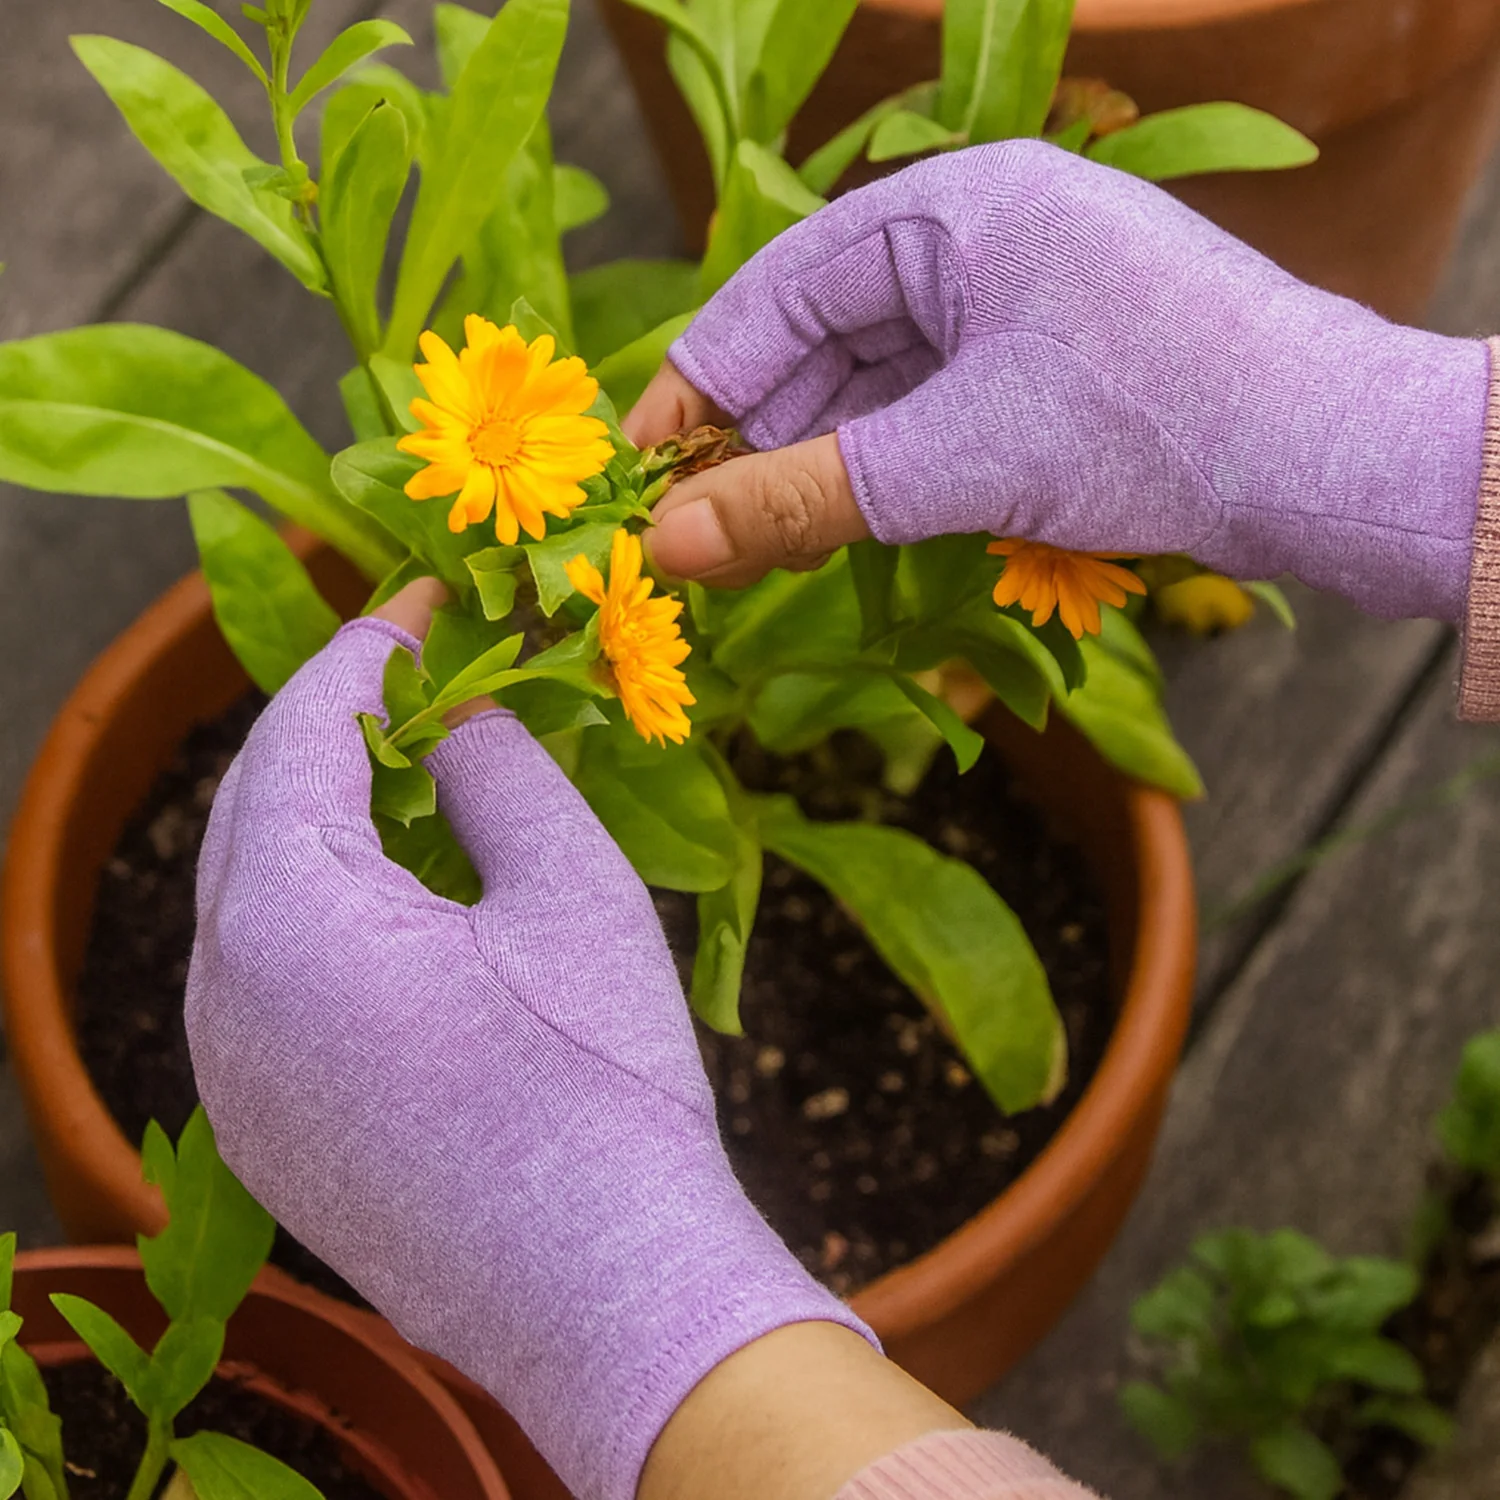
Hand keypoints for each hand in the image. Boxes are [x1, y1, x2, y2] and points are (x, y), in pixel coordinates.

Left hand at [185, 586, 872, 1499]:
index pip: (299, 736)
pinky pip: (263, 982)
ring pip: (250, 900)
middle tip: (416, 673)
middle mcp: (218, 999)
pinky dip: (317, 913)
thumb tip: (459, 714)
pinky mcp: (264, 1135)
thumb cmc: (604, 1085)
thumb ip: (498, 770)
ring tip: (409, 769)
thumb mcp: (570, 889)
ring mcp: (229, 1079)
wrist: (614, 1296)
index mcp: (283, 921)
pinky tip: (396, 896)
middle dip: (329, 728)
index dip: (366, 651)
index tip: (424, 602)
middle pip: (254, 811)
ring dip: (319, 819)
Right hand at [630, 141, 1485, 620]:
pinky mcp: (1055, 357)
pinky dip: (889, 463)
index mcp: (953, 203)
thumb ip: (799, 499)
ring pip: (880, 380)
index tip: (643, 470)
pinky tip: (855, 523)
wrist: (1332, 460)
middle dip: (760, 437)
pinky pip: (937, 402)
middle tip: (704, 531)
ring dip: (822, 461)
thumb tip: (666, 545)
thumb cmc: (1152, 421)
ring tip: (771, 546)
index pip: (777, 290)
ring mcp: (1024, 294)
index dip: (699, 385)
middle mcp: (984, 232)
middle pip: (824, 337)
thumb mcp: (954, 459)